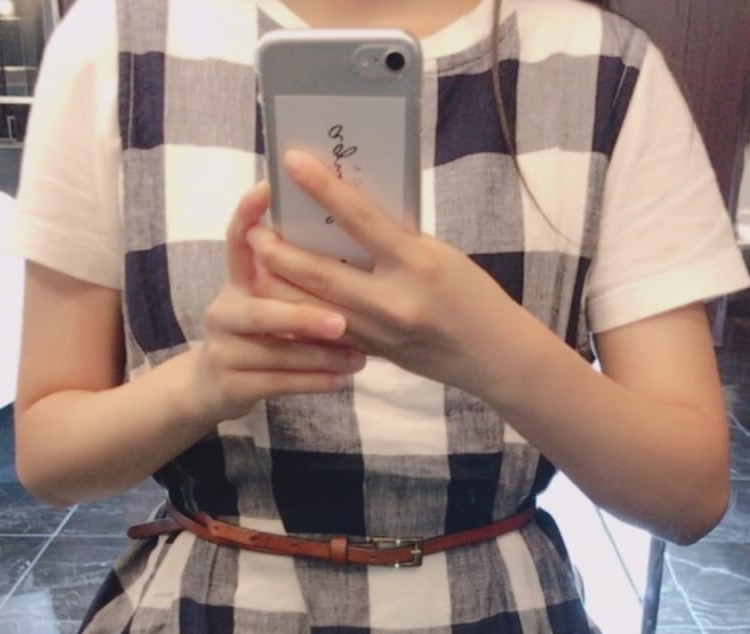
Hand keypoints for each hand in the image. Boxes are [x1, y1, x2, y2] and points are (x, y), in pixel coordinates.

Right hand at [185, 180, 366, 426]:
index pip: (236, 240)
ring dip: (319, 356)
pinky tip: (342, 379)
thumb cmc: (258, 334)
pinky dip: (313, 382)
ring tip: (359, 358)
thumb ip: (294, 278)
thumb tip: (350, 243)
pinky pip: (278, 383)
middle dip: (302, 316)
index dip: (246, 214)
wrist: (212, 386)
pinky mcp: (232, 384)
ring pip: (275, 352)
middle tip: (341, 320)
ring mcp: (224, 349)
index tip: (267, 188)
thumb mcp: (266, 300)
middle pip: (260, 311)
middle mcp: (224, 310)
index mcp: (236, 282)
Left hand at [245, 150, 522, 399]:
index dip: (323, 188)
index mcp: (418, 264)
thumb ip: (396, 241)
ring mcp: (381, 334)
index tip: (292, 162)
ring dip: (281, 285)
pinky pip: (328, 330)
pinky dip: (302, 313)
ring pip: (315, 308)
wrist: (494, 356)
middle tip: (255, 230)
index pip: (361, 219)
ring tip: (258, 263)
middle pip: (321, 274)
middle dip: (280, 251)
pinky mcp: (374, 353)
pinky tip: (280, 298)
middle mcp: (395, 302)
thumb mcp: (440, 255)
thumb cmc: (472, 295)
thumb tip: (348, 216)